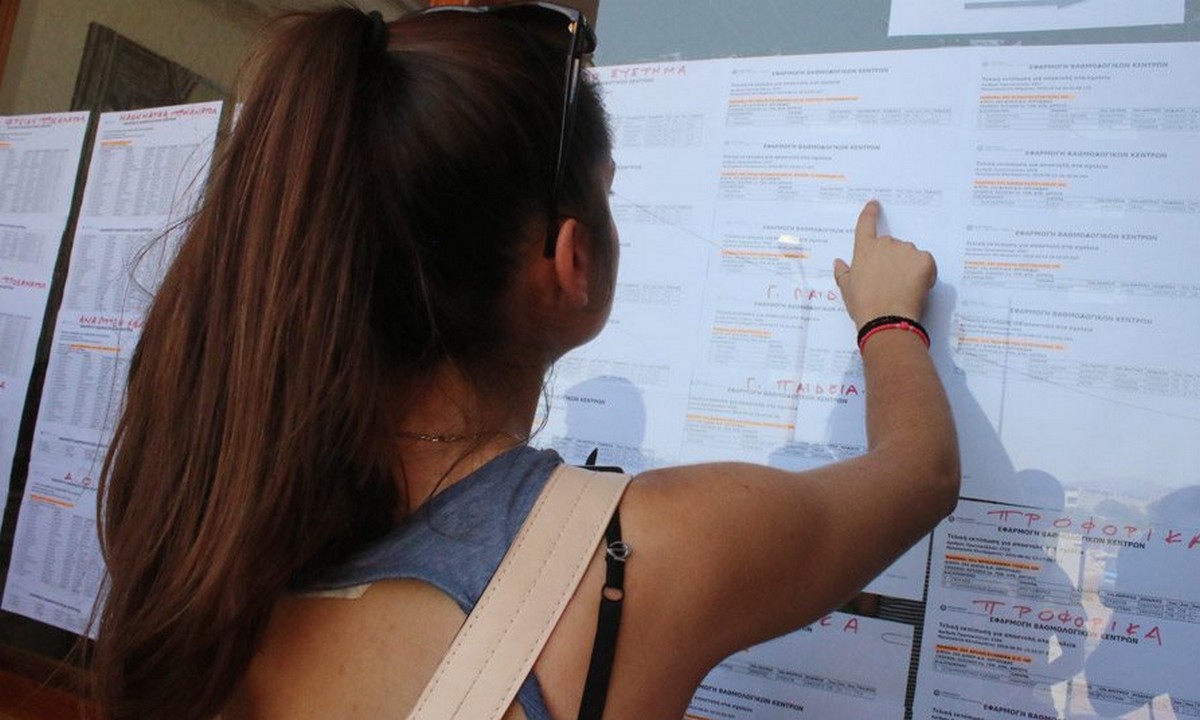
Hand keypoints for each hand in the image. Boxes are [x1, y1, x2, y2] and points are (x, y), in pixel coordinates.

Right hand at [834, 201, 936, 329]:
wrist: (886, 319)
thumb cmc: (863, 305)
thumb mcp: (846, 289)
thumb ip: (843, 273)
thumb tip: (838, 263)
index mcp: (865, 249)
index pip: (866, 224)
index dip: (870, 213)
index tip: (875, 204)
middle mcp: (886, 244)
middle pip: (892, 245)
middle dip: (893, 260)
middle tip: (891, 282)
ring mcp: (906, 250)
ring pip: (910, 255)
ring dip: (909, 267)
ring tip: (903, 289)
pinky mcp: (924, 259)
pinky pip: (926, 263)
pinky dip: (925, 273)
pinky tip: (916, 288)